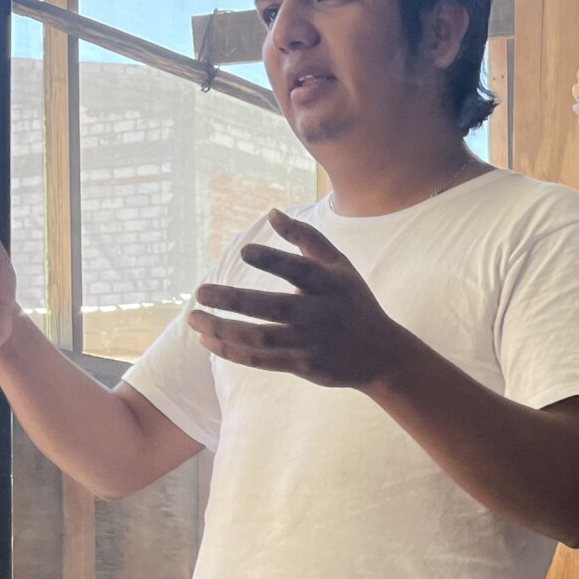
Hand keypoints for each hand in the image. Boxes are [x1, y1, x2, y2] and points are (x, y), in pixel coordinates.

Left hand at [190, 211, 413, 390]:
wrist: (383, 356)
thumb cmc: (355, 304)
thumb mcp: (340, 267)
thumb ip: (307, 239)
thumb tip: (272, 213)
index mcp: (332, 285)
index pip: (301, 271)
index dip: (274, 261)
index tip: (245, 252)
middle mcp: (322, 314)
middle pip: (275, 308)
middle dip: (235, 301)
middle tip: (200, 292)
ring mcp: (313, 343)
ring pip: (262, 338)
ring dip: (225, 329)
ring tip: (195, 319)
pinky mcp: (305, 365)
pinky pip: (263, 360)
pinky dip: (234, 352)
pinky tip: (209, 341)